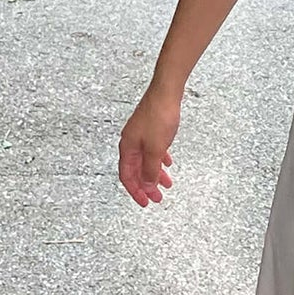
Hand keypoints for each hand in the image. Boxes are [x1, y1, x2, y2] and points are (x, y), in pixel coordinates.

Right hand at [119, 86, 179, 206]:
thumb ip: (151, 169)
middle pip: (136, 171)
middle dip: (146, 186)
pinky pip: (152, 150)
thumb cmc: (159, 115)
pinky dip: (159, 160)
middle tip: (156, 198)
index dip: (135, 191)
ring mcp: (140, 135)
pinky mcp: (150, 129)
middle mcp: (131, 142)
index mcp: (127, 147)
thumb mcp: (156, 149)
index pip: (127, 176)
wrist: (166, 92)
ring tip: (165, 184)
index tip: (144, 202)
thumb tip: (148, 185)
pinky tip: (166, 162)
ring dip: (155, 174)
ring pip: (145, 161)